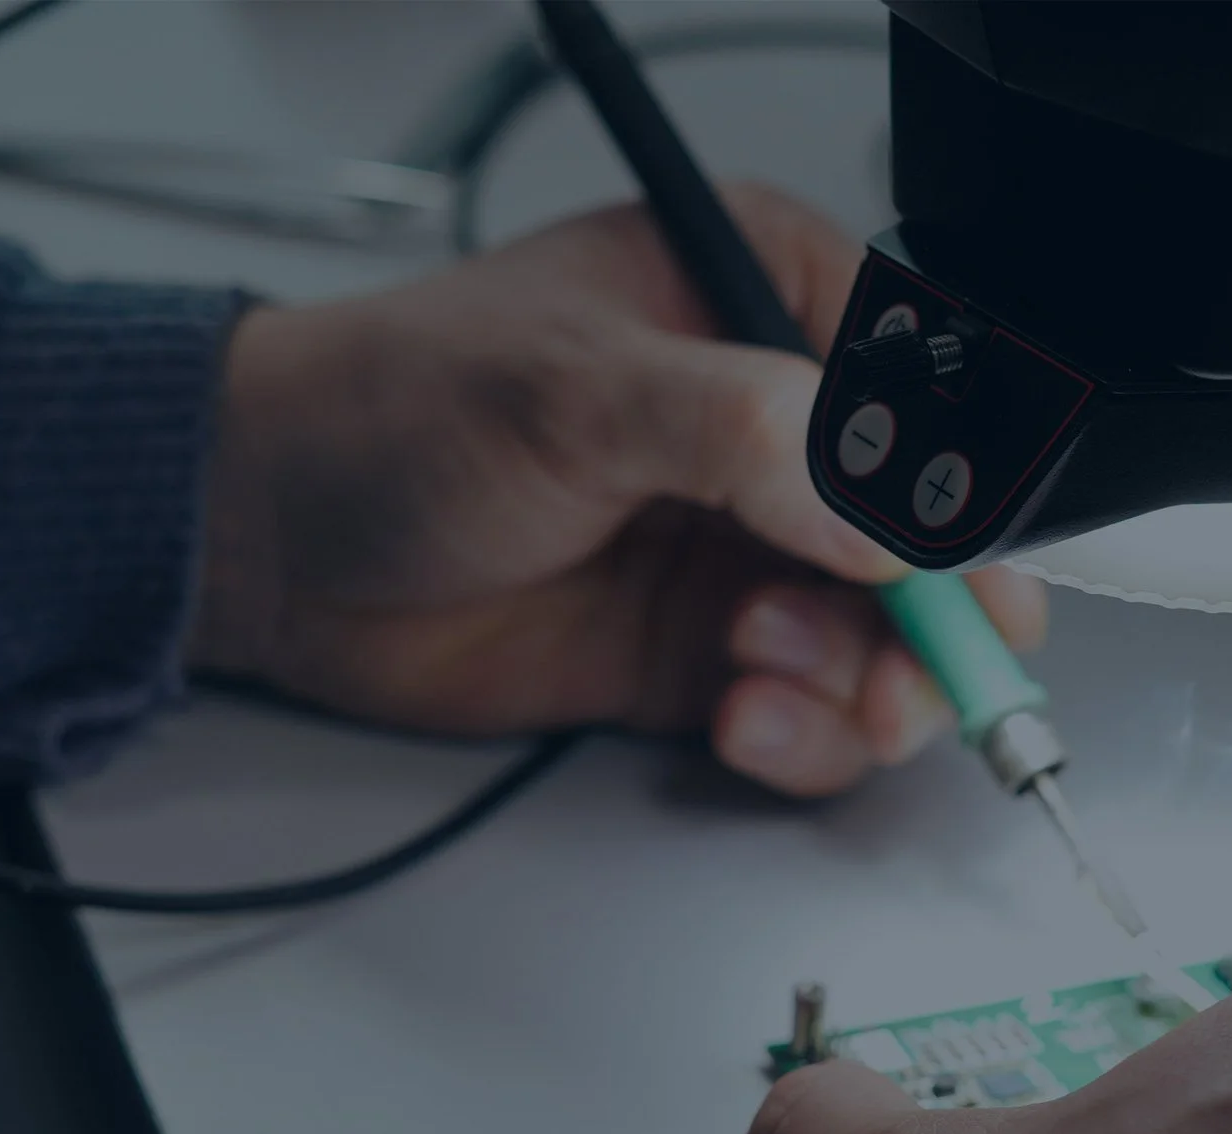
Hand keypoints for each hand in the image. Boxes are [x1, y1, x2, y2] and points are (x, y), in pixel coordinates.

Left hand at [190, 184, 1043, 795]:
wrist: (274, 544)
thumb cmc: (394, 409)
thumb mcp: (577, 389)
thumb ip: (745, 438)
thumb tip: (883, 516)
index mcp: (766, 300)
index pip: (927, 397)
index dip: (957, 500)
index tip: (947, 576)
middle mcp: (776, 433)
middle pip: (932, 543)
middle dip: (931, 625)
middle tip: (906, 676)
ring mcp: (749, 551)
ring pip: (888, 644)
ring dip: (856, 685)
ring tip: (759, 674)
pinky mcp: (710, 652)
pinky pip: (814, 712)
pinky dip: (802, 735)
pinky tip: (739, 717)